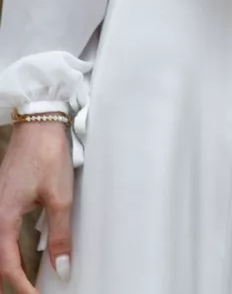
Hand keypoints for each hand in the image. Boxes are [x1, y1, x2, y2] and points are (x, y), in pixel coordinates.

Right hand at [0, 124, 73, 292]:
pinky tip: (23, 250)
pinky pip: (2, 230)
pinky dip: (10, 247)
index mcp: (3, 217)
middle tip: (32, 291)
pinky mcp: (4, 196)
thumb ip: (60, 235)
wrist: (40, 120)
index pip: (7, 265)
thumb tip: (61, 269)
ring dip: (10, 264)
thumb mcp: (60, 197)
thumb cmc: (48, 153)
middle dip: (13, 279)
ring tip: (29, 278)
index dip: (21, 286)